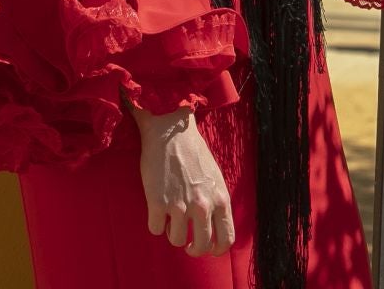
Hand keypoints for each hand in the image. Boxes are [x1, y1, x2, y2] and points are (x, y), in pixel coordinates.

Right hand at [133, 104, 233, 257]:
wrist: (170, 132)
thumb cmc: (193, 152)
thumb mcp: (215, 177)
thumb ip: (216, 201)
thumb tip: (215, 226)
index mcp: (220, 199)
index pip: (226, 239)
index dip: (217, 250)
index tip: (209, 250)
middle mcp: (202, 206)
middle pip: (202, 246)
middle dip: (194, 250)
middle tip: (188, 245)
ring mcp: (180, 206)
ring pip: (177, 240)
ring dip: (172, 234)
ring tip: (171, 219)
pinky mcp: (158, 203)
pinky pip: (156, 229)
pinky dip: (156, 224)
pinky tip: (157, 210)